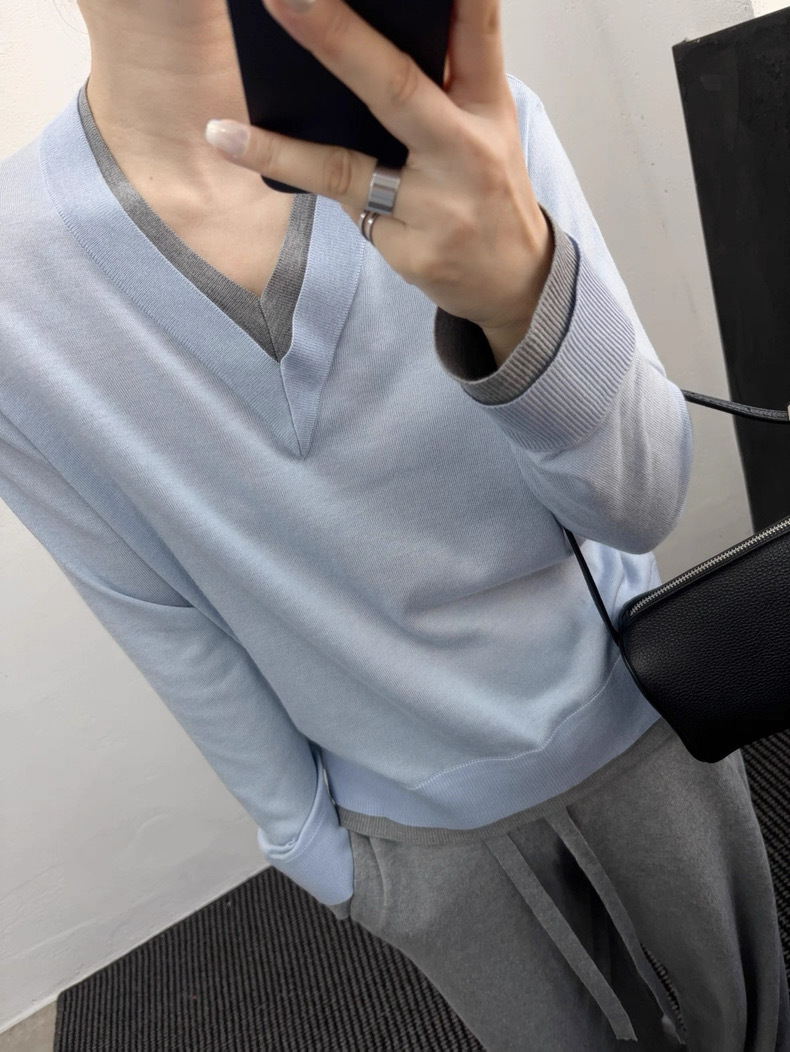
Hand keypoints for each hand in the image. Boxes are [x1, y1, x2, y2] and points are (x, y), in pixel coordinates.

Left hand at [206, 0, 553, 363]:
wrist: (514, 279)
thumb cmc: (485, 189)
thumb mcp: (482, 125)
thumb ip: (438, 81)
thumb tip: (352, 34)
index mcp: (485, 106)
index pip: (477, 31)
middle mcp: (465, 150)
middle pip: (397, 87)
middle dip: (336, 39)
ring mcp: (438, 205)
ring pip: (348, 167)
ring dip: (283, 148)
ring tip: (223, 131)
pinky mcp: (413, 248)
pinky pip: (340, 203)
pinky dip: (290, 171)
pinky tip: (237, 147)